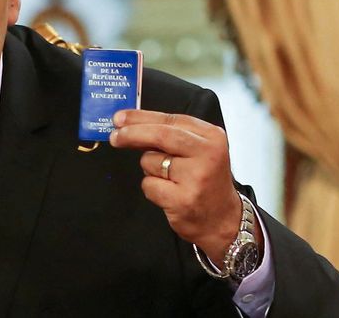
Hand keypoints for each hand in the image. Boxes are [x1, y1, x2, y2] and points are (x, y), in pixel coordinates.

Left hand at [108, 109, 260, 266]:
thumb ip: (169, 135)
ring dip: (148, 169)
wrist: (223, 220)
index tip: (119, 118)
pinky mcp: (184, 200)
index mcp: (212, 137)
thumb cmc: (204, 180)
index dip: (140, 117)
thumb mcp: (197, 150)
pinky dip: (151, 188)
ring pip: (150, 161)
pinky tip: (169, 194)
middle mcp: (208, 155)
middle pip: (160, 135)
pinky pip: (149, 185)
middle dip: (131, 134)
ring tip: (169, 179)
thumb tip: (128, 124)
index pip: (170, 119)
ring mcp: (197, 178)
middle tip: (115, 137)